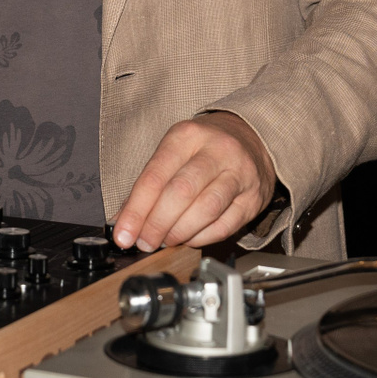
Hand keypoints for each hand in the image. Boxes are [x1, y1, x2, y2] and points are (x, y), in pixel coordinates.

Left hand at [112, 112, 275, 251]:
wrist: (249, 138)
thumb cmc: (203, 149)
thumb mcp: (173, 152)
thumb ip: (149, 185)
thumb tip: (124, 221)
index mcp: (186, 136)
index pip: (155, 176)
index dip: (136, 210)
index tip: (123, 234)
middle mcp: (216, 151)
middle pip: (181, 192)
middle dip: (157, 224)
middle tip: (145, 242)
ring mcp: (239, 174)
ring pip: (206, 210)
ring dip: (180, 232)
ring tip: (166, 241)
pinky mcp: (253, 198)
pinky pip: (225, 225)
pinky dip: (202, 238)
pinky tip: (189, 239)